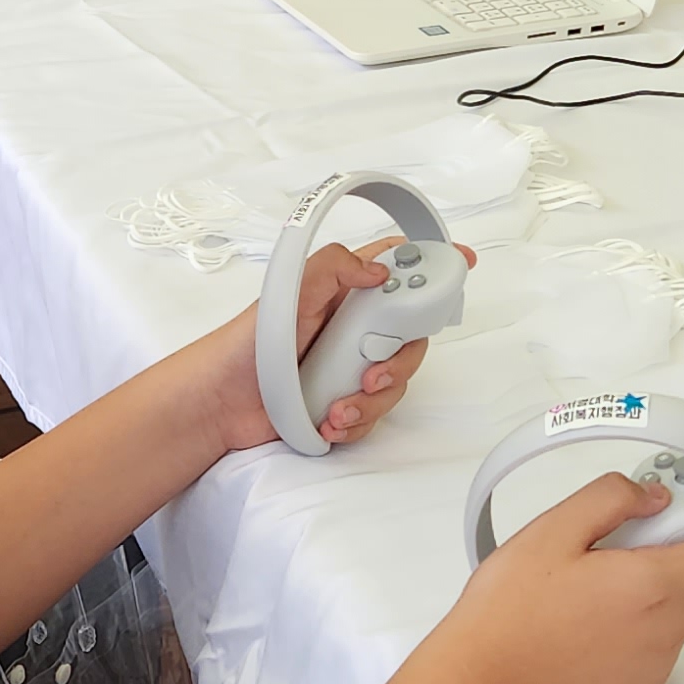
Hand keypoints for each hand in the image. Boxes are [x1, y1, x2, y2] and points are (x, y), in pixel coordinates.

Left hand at [195, 237, 464, 452]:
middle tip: (371, 371)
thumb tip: (379, 271)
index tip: (463, 262)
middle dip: (400, 359)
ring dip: (373, 398)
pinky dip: (357, 420)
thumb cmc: (245, 345)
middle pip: (410, 335)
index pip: (398, 268)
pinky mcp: (344, 401)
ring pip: (396, 380)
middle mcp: (353, 328)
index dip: (432, 264)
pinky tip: (329, 421)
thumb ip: (333, 268)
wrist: (220, 404)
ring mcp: (350, 366)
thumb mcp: (288, 291)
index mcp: (345, 293)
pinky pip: (375, 413)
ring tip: (338, 406)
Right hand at [426, 474, 683, 683]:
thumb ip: (610, 499)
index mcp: (652, 584)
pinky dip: (636, 631)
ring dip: (656, 597)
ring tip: (592, 591)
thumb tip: (654, 497)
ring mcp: (653, 667)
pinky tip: (586, 627)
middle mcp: (665, 630)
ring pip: (675, 618)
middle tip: (632, 545)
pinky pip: (653, 650)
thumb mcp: (552, 530)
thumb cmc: (509, 609)